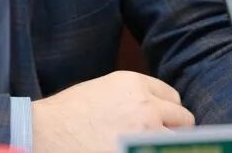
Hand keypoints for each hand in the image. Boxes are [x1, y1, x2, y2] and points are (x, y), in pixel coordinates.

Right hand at [31, 70, 193, 152]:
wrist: (48, 132)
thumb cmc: (69, 113)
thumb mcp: (105, 90)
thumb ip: (133, 97)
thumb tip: (154, 113)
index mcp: (136, 84)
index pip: (173, 98)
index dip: (168, 112)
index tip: (164, 123)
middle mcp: (147, 107)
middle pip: (183, 120)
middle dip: (175, 131)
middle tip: (160, 140)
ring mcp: (146, 135)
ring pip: (179, 144)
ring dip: (169, 146)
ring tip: (152, 147)